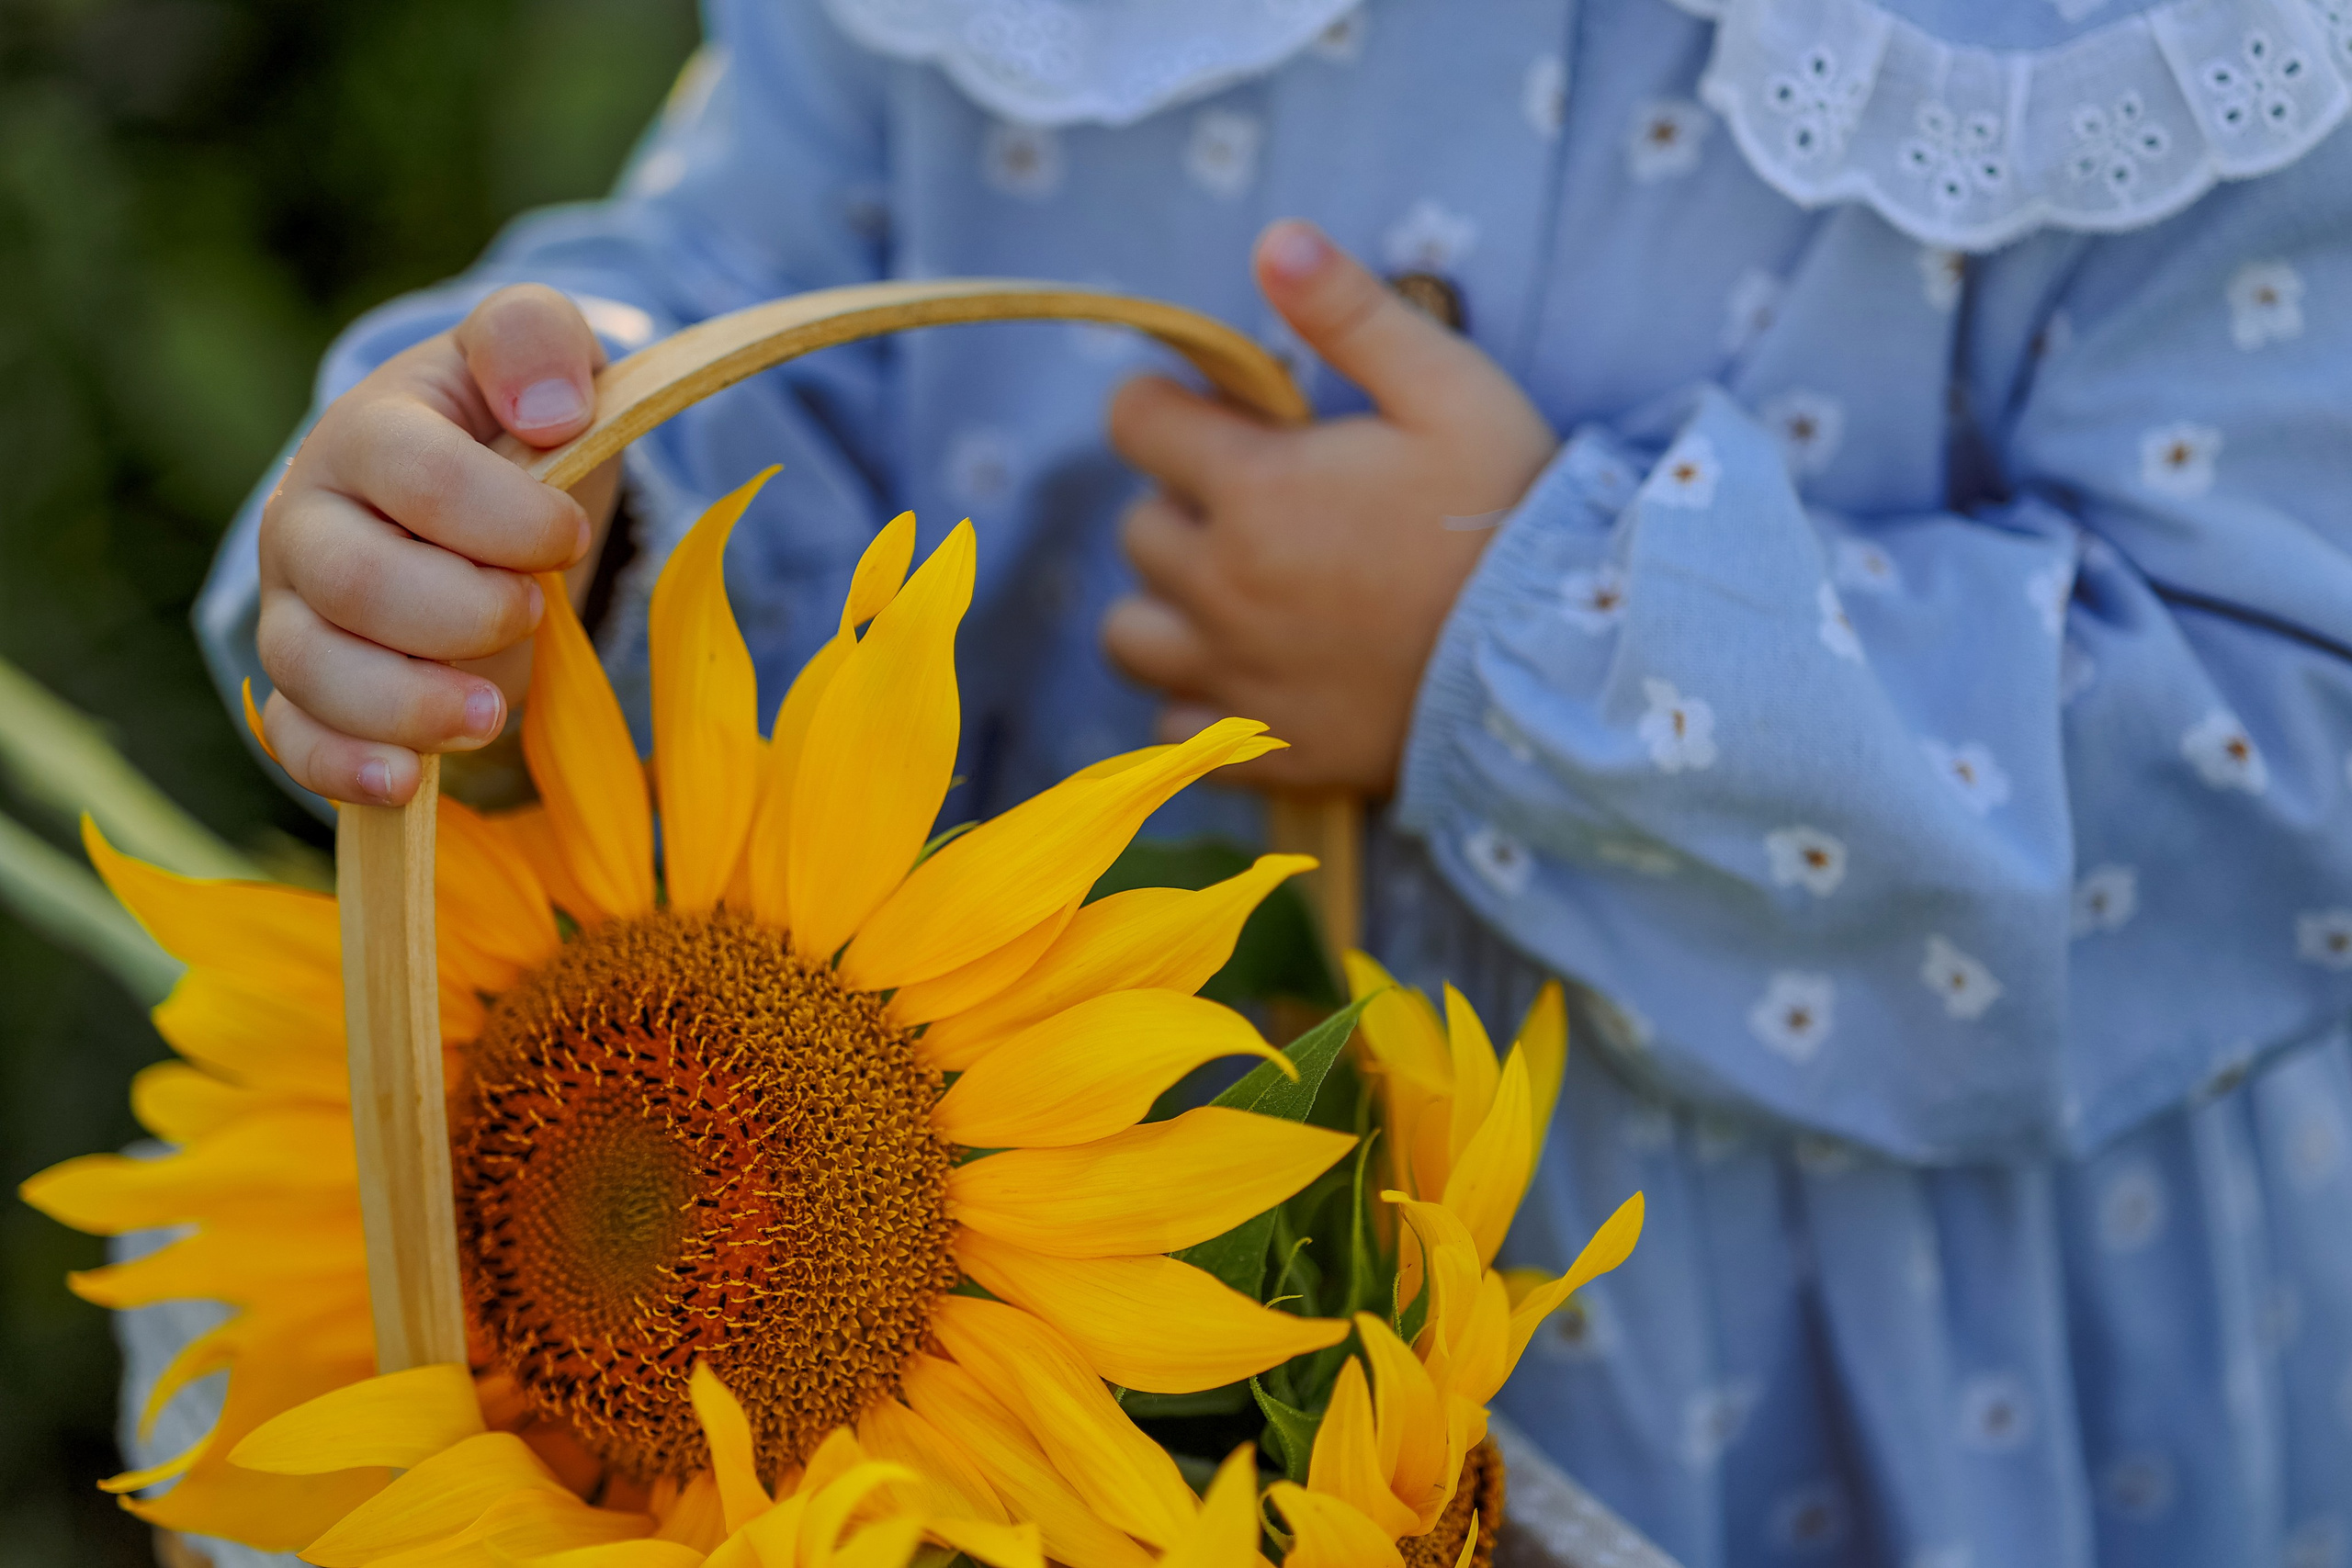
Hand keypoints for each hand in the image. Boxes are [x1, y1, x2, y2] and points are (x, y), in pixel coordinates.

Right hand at [255, 285, 618, 804]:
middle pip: (356, 583)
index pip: (414, 474)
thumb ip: (537, 339)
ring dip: (409, 705)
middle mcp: (310, 519)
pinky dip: (345, 766)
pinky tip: (408, 780)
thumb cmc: (510, 428)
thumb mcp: (537, 358)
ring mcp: (297, 608)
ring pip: (315, 669)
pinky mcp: (305, 686)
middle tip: (532, 613)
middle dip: (462, 614)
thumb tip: (553, 409)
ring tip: (489, 712)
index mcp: (368, 430)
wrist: (476, 498)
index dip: (504, 516)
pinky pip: (295, 737)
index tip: (569, 534)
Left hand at [1101, 220, 1556, 795]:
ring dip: (1165, 607)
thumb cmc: (1513, 512)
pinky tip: (1249, 679)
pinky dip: (1194, 705)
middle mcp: (1222, 586)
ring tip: (1233, 594)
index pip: (1134, 421)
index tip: (1222, 415)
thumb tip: (1272, 240)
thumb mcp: (1450, 388)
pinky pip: (1174, 728)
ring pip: (1130, 634)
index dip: (1168, 405)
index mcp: (1252, 488)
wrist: (1567, 663)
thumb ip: (1351, 313)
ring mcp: (1236, 676)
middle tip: (1263, 504)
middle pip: (1138, 529)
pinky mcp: (1265, 748)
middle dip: (1184, 504)